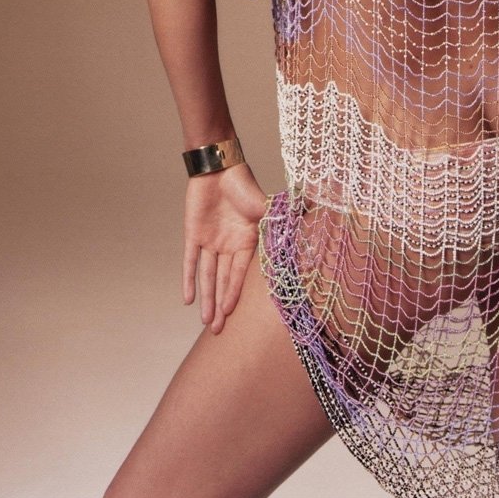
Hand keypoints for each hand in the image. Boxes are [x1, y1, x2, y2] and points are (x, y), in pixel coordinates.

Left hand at [182, 161, 269, 334]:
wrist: (218, 167)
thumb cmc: (244, 184)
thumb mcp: (265, 206)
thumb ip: (281, 221)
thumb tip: (310, 219)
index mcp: (248, 241)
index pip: (240, 273)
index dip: (234, 293)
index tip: (231, 313)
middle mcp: (229, 246)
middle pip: (224, 280)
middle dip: (220, 305)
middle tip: (217, 330)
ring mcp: (211, 242)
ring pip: (208, 276)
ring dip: (207, 298)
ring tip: (206, 321)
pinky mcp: (193, 235)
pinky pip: (190, 261)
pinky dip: (189, 279)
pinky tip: (188, 299)